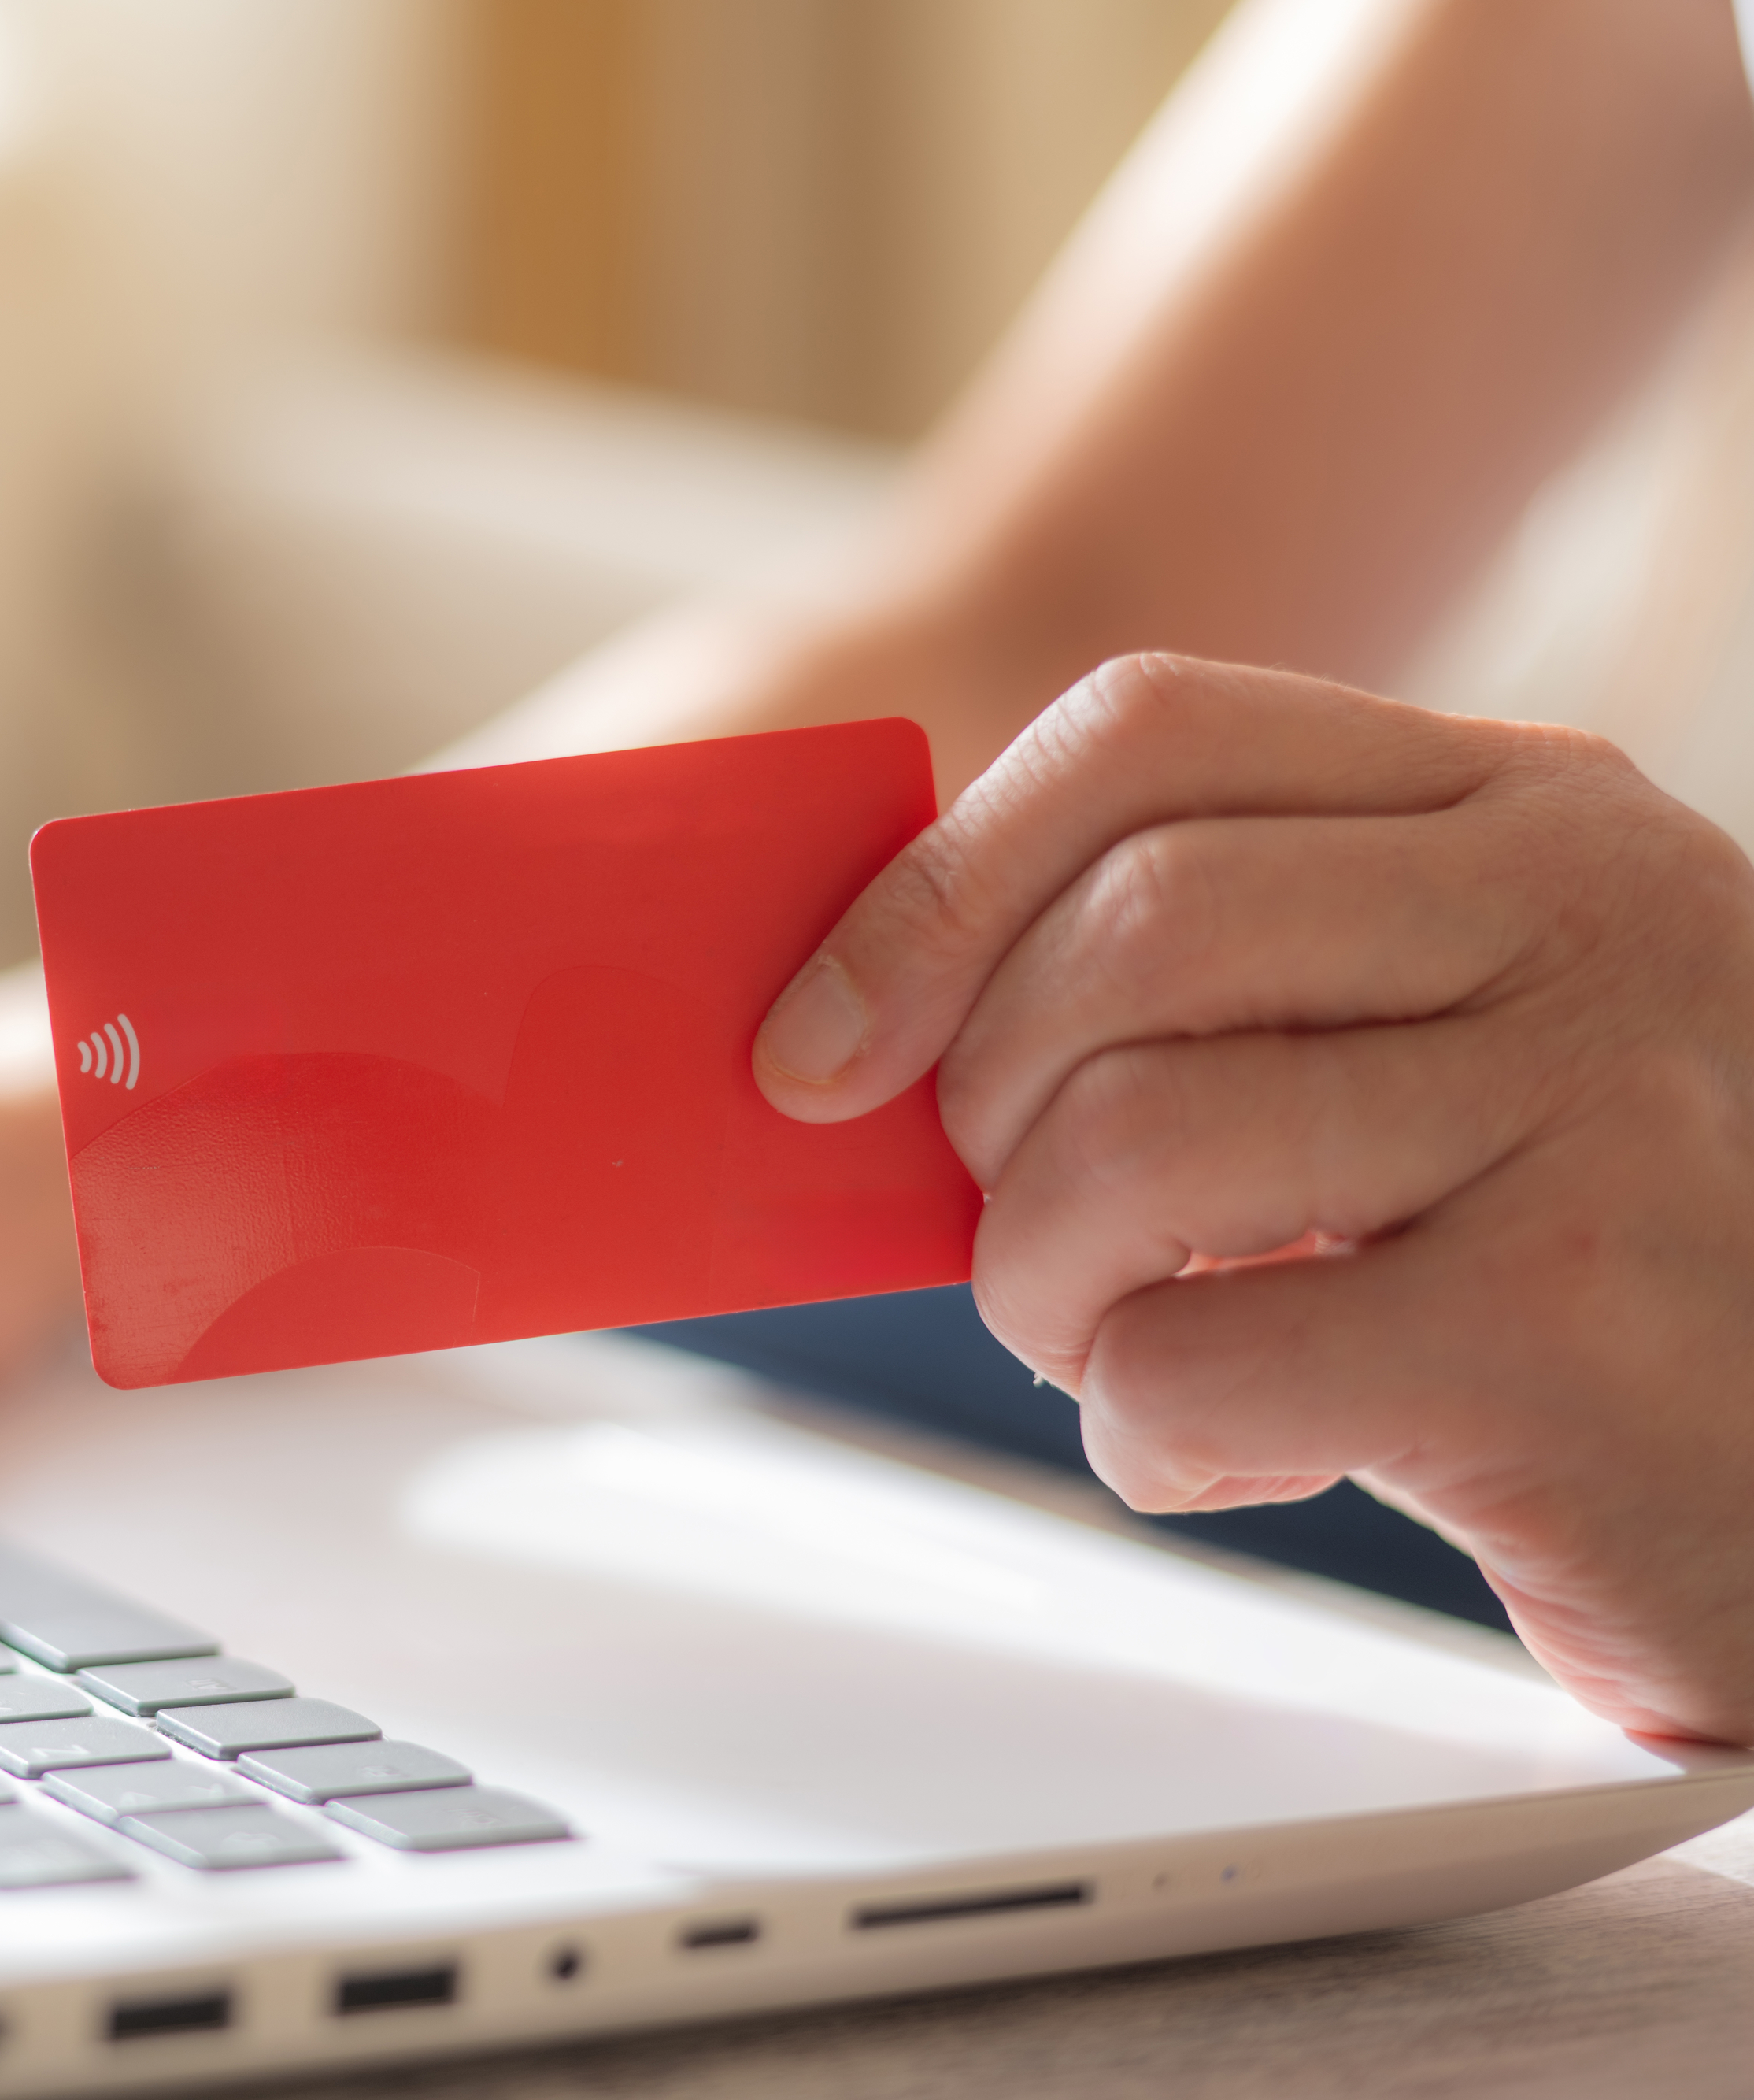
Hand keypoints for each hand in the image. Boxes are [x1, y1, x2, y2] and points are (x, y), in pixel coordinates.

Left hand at [753, 656, 1753, 1744]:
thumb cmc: (1581, 1281)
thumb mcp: (1443, 1053)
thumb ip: (1231, 984)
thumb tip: (870, 1017)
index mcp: (1529, 810)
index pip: (1148, 731)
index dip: (931, 890)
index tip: (813, 1045)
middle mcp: (1588, 913)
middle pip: (1119, 932)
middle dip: (984, 1114)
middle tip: (1033, 1238)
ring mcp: (1596, 1109)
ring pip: (1129, 1142)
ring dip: (1047, 1291)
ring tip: (1132, 1356)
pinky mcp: (1566, 1330)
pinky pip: (1191, 1357)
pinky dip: (1148, 1439)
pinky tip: (1248, 1460)